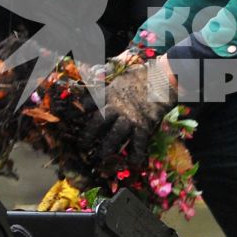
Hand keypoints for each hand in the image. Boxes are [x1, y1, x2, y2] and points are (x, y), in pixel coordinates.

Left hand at [88, 53, 176, 170]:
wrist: (164, 76)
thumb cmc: (146, 72)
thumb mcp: (124, 73)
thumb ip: (112, 79)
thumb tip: (100, 74)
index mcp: (111, 93)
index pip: (90, 102)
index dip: (79, 110)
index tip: (71, 118)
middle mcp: (117, 106)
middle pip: (98, 123)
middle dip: (88, 135)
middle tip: (82, 146)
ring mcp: (130, 117)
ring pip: (114, 136)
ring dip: (107, 148)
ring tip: (102, 158)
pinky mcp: (144, 125)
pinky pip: (138, 143)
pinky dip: (136, 154)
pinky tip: (134, 163)